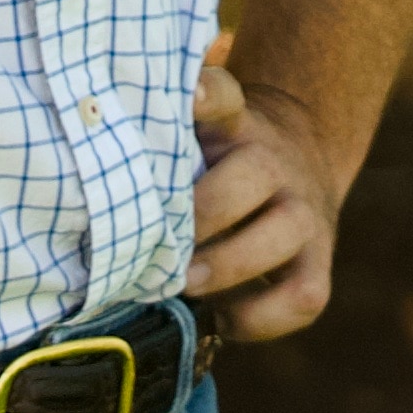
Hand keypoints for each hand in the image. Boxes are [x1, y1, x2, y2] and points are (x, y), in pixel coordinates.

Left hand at [183, 57, 340, 340]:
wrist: (299, 166)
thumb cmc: (218, 164)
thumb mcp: (194, 138)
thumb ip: (157, 145)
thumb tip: (93, 174)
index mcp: (235, 125)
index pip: (225, 95)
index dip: (208, 94)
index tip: (190, 97)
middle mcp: (275, 162)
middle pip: (253, 175)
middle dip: (204, 214)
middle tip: (160, 244)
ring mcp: (304, 213)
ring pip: (282, 234)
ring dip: (228, 265)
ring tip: (184, 285)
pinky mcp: (319, 263)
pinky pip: (301, 297)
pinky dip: (257, 317)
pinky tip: (221, 317)